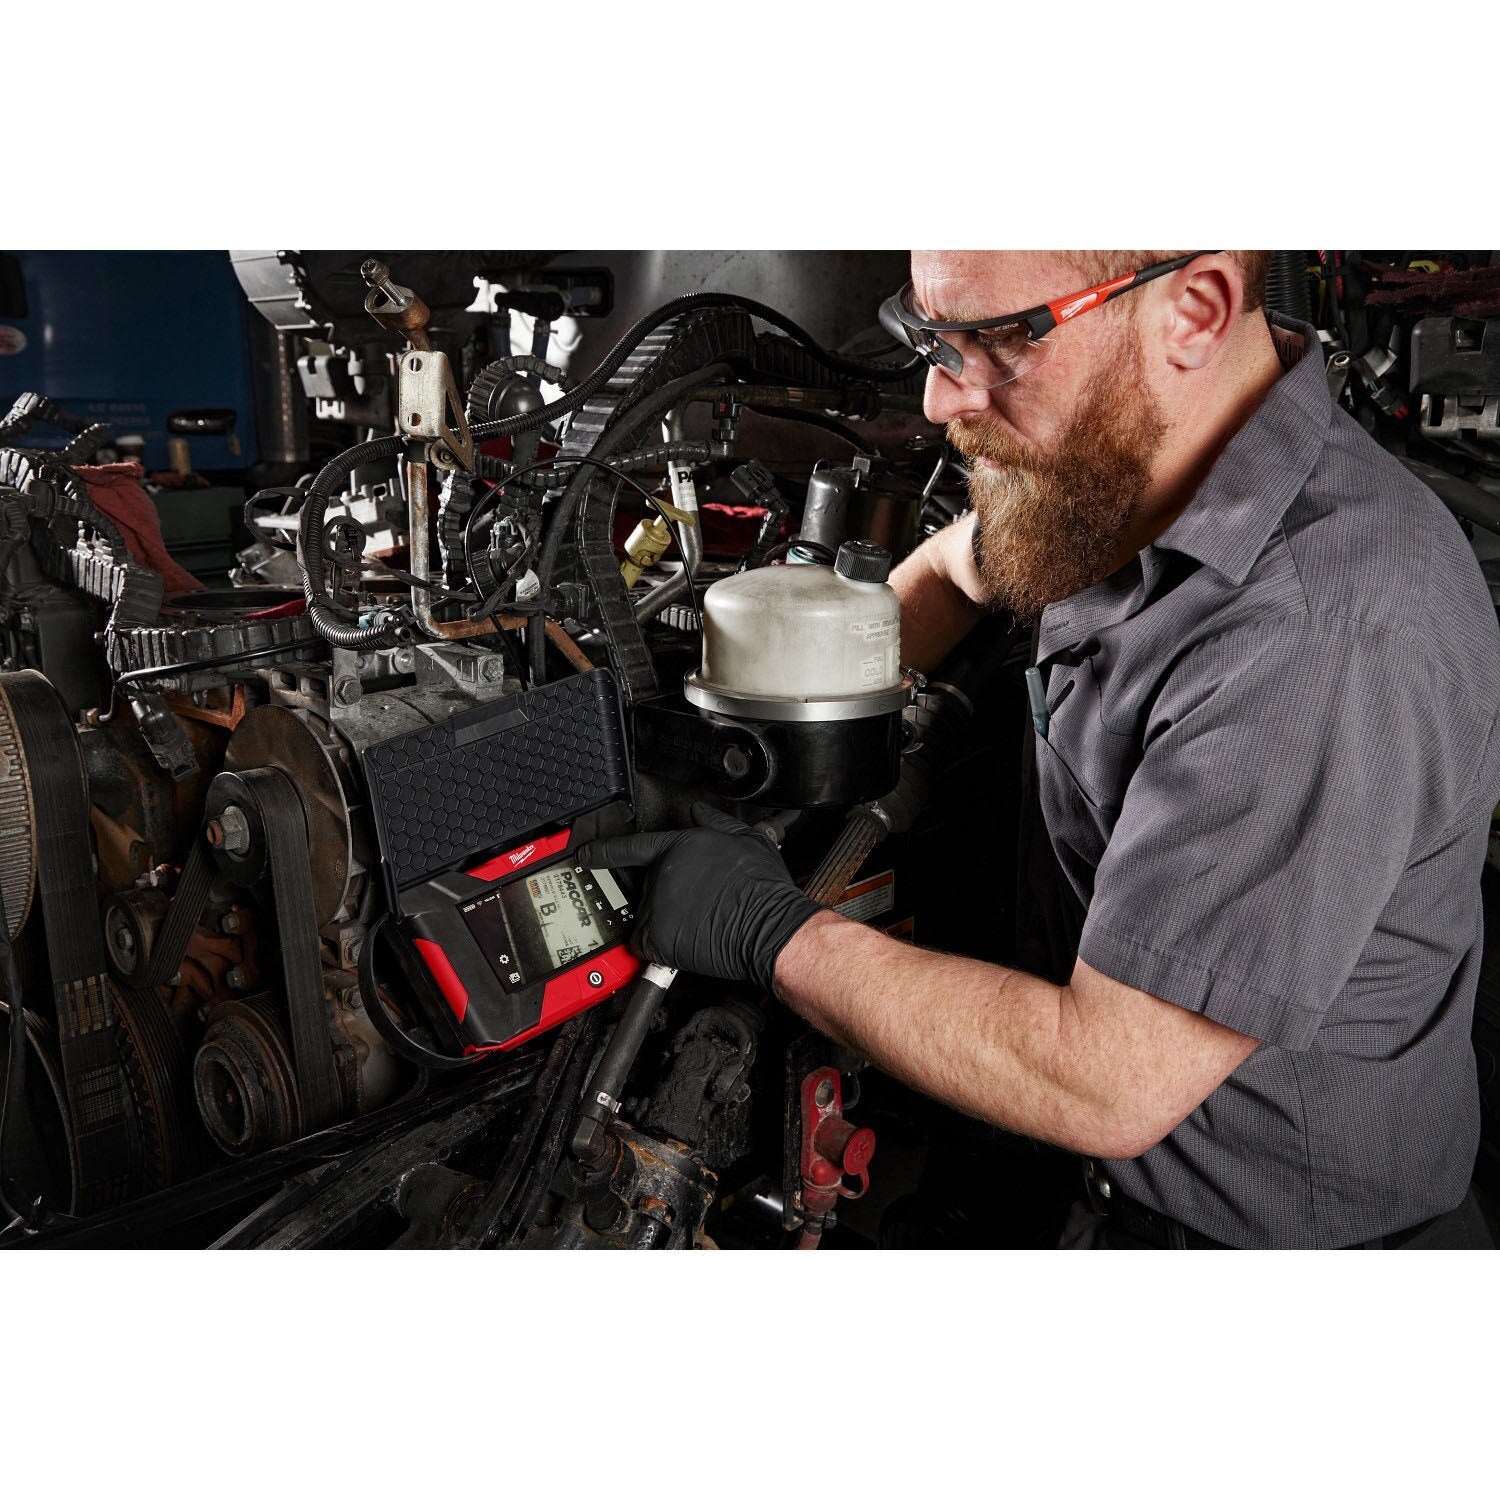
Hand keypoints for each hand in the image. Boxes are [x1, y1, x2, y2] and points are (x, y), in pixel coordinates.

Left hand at [575, 803, 822, 994]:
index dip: (605, 850)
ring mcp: (657, 905)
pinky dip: (660, 948)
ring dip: (665, 923)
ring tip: (699, 925)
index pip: (633, 846)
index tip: (586, 854)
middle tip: (698, 907)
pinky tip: (687, 942)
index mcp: (680, 847)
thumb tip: (698, 812)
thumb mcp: (747, 840)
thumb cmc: (764, 889)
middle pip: (646, 887)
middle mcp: (663, 873)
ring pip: (646, 917)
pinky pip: (645, 944)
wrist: (770, 928)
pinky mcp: (657, 936)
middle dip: (666, 897)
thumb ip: (715, 822)